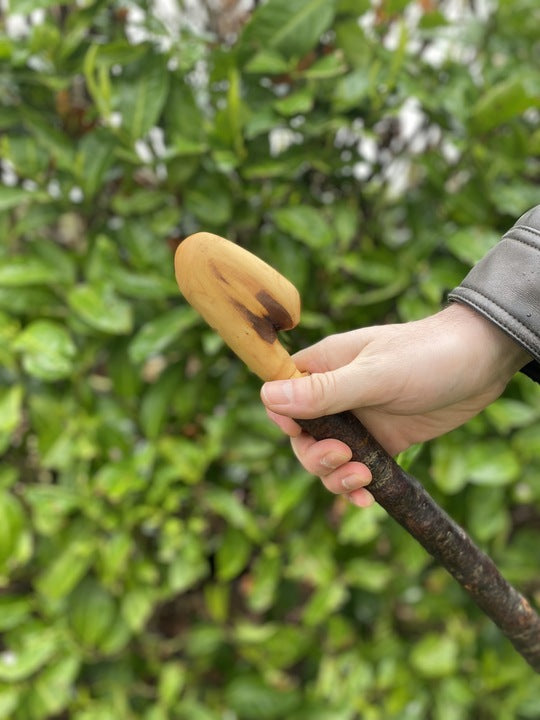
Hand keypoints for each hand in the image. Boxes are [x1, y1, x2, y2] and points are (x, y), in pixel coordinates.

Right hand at [261, 303, 530, 506]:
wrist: (482, 363)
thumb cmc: (426, 355)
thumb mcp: (374, 375)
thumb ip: (323, 391)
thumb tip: (266, 397)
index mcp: (325, 367)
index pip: (282, 395)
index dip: (283, 419)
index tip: (299, 432)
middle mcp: (336, 395)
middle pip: (301, 437)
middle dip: (315, 455)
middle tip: (343, 458)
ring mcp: (360, 420)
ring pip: (327, 458)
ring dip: (336, 476)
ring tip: (363, 478)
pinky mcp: (383, 440)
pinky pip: (357, 469)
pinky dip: (357, 487)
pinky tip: (367, 498)